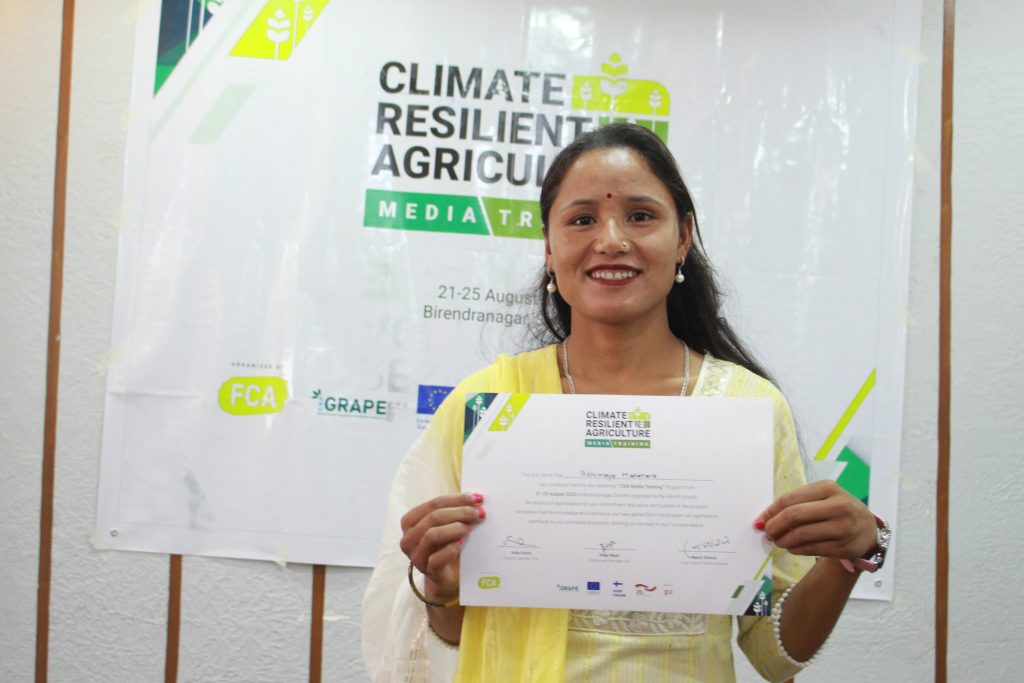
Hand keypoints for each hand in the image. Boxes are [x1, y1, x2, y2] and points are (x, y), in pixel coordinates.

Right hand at [400, 492, 485, 601]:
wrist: (448, 577)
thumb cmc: (447, 546)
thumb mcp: (448, 526)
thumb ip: (456, 511)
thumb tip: (476, 496)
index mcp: (411, 522)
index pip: (434, 503)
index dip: (456, 499)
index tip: (477, 498)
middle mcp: (409, 538)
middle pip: (433, 517)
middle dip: (460, 512)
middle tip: (479, 513)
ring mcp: (416, 556)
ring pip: (432, 535)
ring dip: (454, 528)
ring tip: (470, 528)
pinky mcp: (428, 571)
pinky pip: (436, 559)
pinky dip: (451, 548)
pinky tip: (462, 543)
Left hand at [755, 480, 876, 560]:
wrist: (868, 530)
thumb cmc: (838, 509)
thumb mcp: (822, 497)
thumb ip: (795, 503)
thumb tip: (763, 518)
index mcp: (828, 488)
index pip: (790, 499)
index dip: (770, 511)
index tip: (760, 520)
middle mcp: (838, 506)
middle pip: (794, 516)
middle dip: (774, 526)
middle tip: (767, 532)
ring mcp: (842, 527)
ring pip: (801, 535)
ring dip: (783, 540)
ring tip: (778, 541)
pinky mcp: (843, 547)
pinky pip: (810, 549)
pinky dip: (795, 549)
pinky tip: (791, 547)